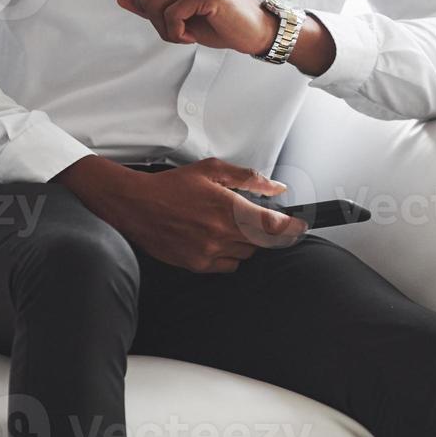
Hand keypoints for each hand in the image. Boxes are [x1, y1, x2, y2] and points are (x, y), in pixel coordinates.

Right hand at [61, 156, 307, 272]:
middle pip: (263, 243)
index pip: (274, 225)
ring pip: (246, 255)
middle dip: (265, 231)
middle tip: (256, 219)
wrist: (137, 205)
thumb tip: (275, 187)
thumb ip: (248, 178)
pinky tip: (217, 239)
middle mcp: (221, 234)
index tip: (298, 225)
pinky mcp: (197, 264)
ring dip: (246, 242)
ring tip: (229, 226)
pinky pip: (227, 266)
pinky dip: (229, 255)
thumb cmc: (171, 186)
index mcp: (228, 208)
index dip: (292, 227)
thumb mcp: (212, 171)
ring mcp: (209, 252)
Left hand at [116, 0, 273, 55]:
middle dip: (156, 22)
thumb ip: (150, 6)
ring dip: (166, 30)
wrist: (254, 32)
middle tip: (178, 32)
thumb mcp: (178, 16)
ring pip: (154, 6)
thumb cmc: (219, 23)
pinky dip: (176, 34)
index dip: (144, 5)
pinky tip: (192, 37)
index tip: (167, 19)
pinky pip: (172, 16)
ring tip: (185, 34)